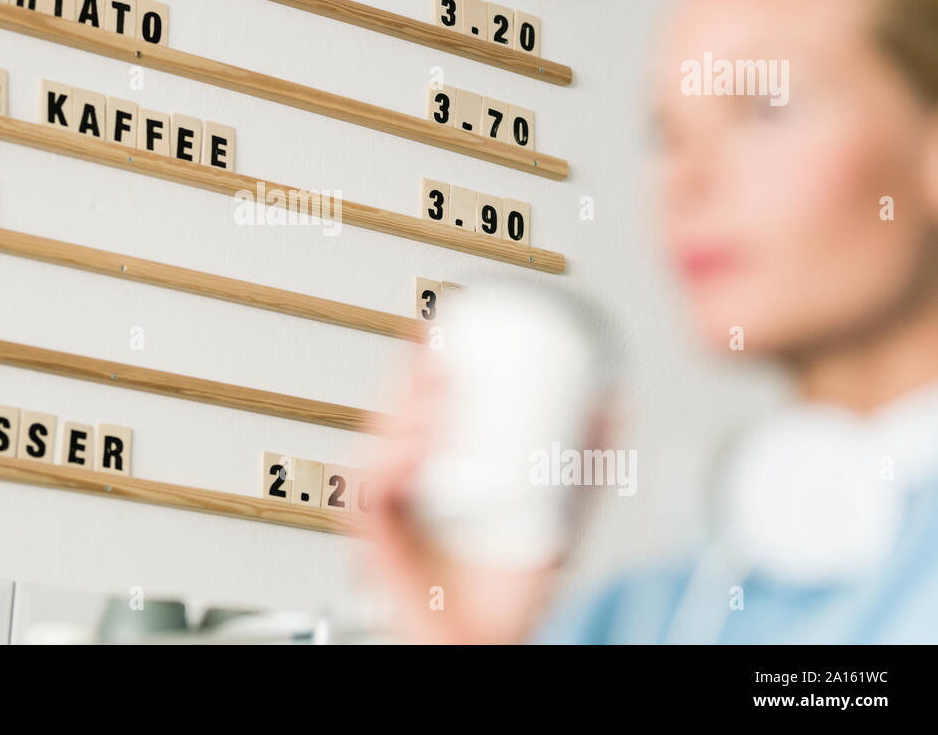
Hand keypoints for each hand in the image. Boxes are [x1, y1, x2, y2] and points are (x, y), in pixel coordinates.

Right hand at [358, 347, 559, 643]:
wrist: (490, 647)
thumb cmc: (511, 594)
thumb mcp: (558, 515)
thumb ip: (584, 466)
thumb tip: (612, 407)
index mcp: (435, 473)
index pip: (418, 407)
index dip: (425, 368)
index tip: (444, 334)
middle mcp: (402, 487)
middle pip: (388, 417)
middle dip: (412, 380)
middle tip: (440, 353)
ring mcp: (386, 512)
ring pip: (375, 445)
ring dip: (404, 412)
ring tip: (437, 391)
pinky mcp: (374, 541)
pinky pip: (369, 494)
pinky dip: (390, 463)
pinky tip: (418, 445)